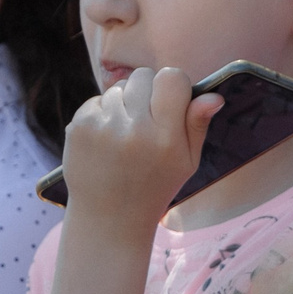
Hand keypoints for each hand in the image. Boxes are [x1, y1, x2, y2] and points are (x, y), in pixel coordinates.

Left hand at [58, 67, 223, 234]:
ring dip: (123, 103)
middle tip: (145, 120)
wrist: (108, 217)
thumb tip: (213, 96)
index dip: (173, 85)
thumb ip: (197, 126)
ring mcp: (103, 127)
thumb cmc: (154, 186)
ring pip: (118, 87)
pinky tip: (105, 140)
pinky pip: (95, 101)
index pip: (171, 78)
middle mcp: (133, 130)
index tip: (170, 101)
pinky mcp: (78, 128)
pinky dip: (101, 114)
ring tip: (125, 134)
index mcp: (165, 136)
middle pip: (143, 76)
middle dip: (146, 91)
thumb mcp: (187, 162)